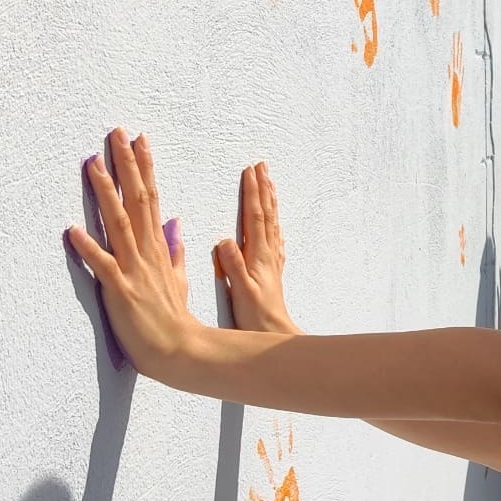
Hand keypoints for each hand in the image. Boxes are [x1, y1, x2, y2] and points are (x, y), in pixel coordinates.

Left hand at [67, 129, 195, 371]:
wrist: (180, 351)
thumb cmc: (174, 319)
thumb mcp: (179, 279)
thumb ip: (174, 250)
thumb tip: (174, 225)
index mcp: (157, 248)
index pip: (151, 198)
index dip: (145, 167)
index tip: (139, 140)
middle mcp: (146, 251)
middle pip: (136, 199)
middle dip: (127, 165)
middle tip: (117, 133)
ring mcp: (133, 269)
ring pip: (117, 223)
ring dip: (104, 192)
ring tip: (91, 163)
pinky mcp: (120, 289)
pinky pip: (102, 264)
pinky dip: (88, 247)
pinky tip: (71, 229)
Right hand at [217, 163, 300, 334]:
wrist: (276, 334)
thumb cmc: (256, 316)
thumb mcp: (241, 291)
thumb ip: (233, 266)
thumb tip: (224, 240)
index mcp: (258, 256)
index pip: (255, 217)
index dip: (253, 193)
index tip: (250, 171)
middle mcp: (268, 254)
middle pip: (266, 214)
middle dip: (263, 188)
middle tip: (262, 166)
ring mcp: (272, 261)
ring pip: (272, 223)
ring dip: (270, 201)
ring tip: (270, 183)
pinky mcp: (272, 270)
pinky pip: (274, 239)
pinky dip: (273, 224)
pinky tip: (274, 223)